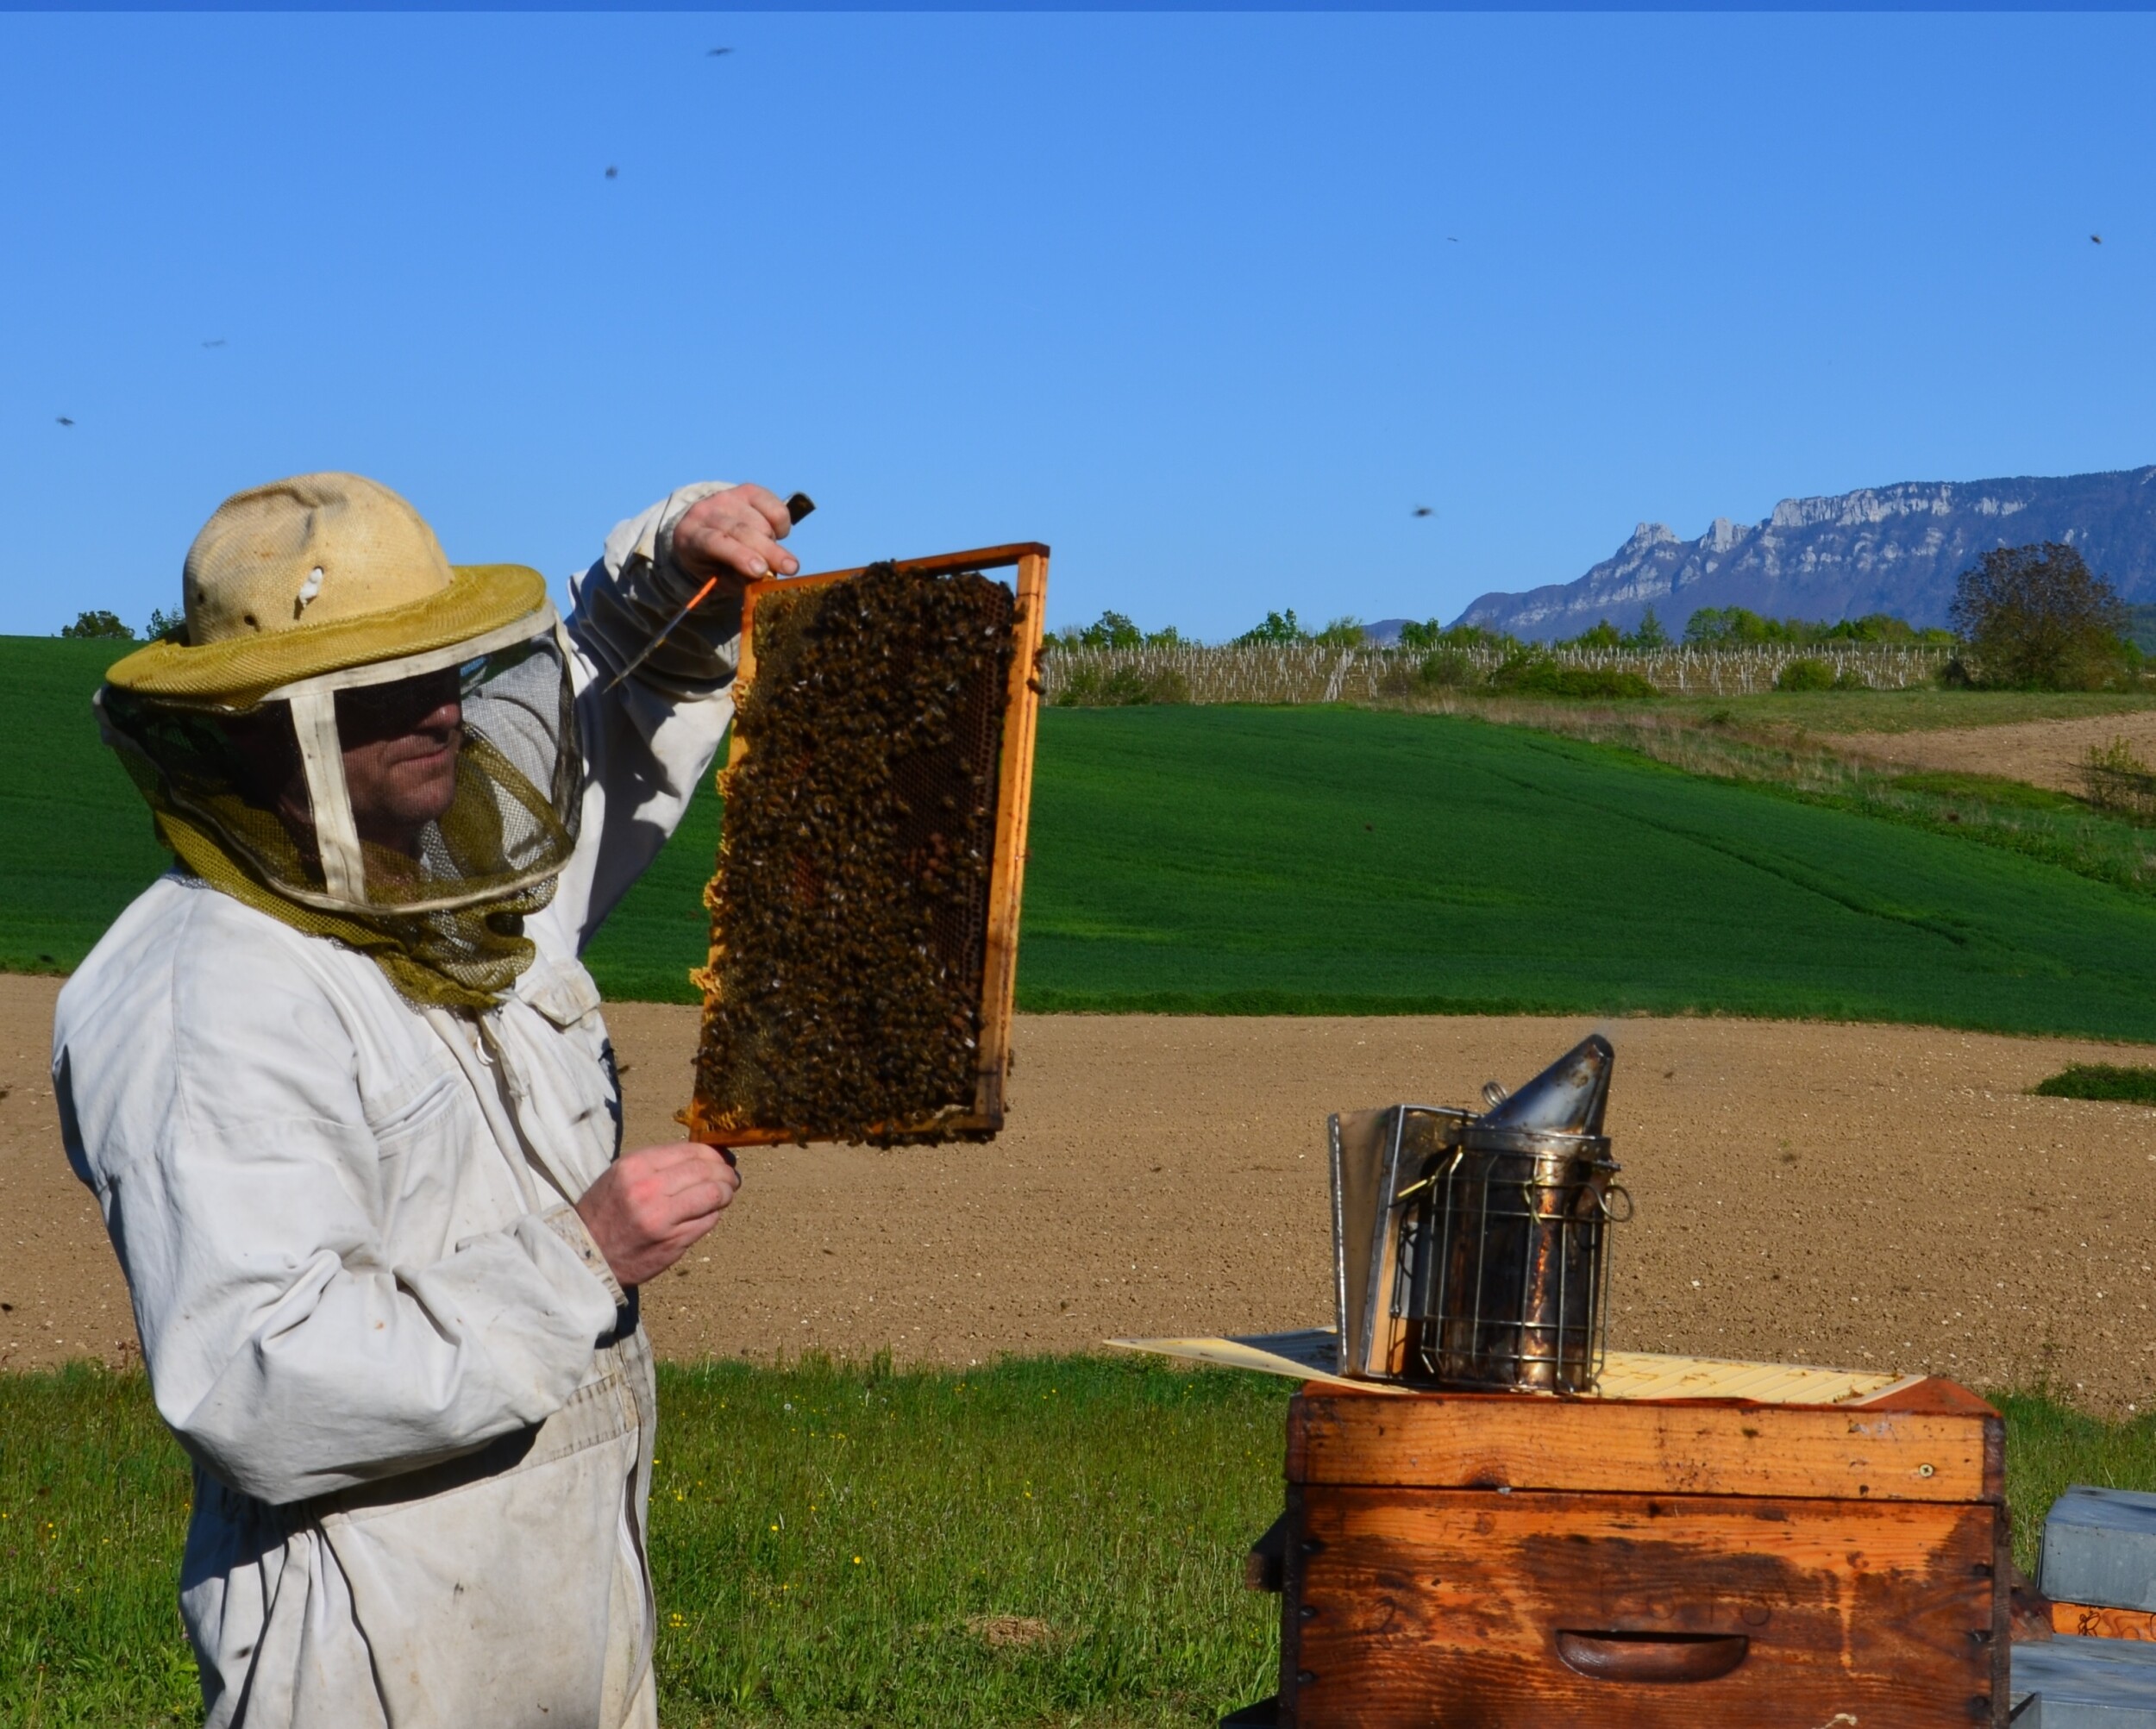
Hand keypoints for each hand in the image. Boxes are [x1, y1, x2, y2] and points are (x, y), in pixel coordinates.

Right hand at [574, 1142, 740, 1287]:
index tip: (721, 1159)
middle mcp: (649, 1189)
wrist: (586, 1255)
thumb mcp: (622, 1176)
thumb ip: (660, 1165)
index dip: (714, 1154)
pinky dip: (714, 1214)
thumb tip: (705, 1156)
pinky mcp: (673, 1242)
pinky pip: (708, 1221)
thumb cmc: (606, 1211)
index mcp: (635, 1167)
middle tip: (731, 1177)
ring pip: (713, 1195)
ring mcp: (662, 1218)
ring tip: (726, 1193)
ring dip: (727, 1193)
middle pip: (707, 1171)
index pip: (691, 1151)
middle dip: (726, 1173)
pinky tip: (708, 1213)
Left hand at [671, 484, 800, 589]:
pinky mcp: (747, 490)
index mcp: (691, 536)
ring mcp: (726, 497)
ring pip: (760, 521)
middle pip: (741, 530)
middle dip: (769, 550)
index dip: (739, 555)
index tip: (761, 571)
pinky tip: (776, 534)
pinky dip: (782, 524)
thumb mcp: (717, 579)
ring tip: (769, 554)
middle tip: (791, 568)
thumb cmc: (713, 563)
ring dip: (772, 542)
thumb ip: (737, 579)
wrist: (706, 531)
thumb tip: (764, 574)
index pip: (715, 542)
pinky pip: (774, 506)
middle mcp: (705, 511)